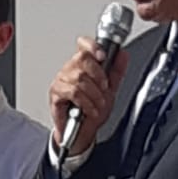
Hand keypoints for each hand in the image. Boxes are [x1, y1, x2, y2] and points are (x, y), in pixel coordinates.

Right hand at [49, 37, 128, 156]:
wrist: (82, 133)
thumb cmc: (91, 111)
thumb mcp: (110, 91)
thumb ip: (116, 72)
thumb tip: (122, 55)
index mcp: (82, 65)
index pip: (83, 45)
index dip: (92, 45)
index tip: (103, 56)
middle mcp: (70, 69)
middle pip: (82, 58)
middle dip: (98, 75)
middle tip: (104, 88)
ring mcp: (61, 80)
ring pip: (79, 78)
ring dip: (94, 94)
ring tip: (98, 104)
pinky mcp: (55, 93)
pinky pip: (73, 92)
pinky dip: (85, 102)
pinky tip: (89, 110)